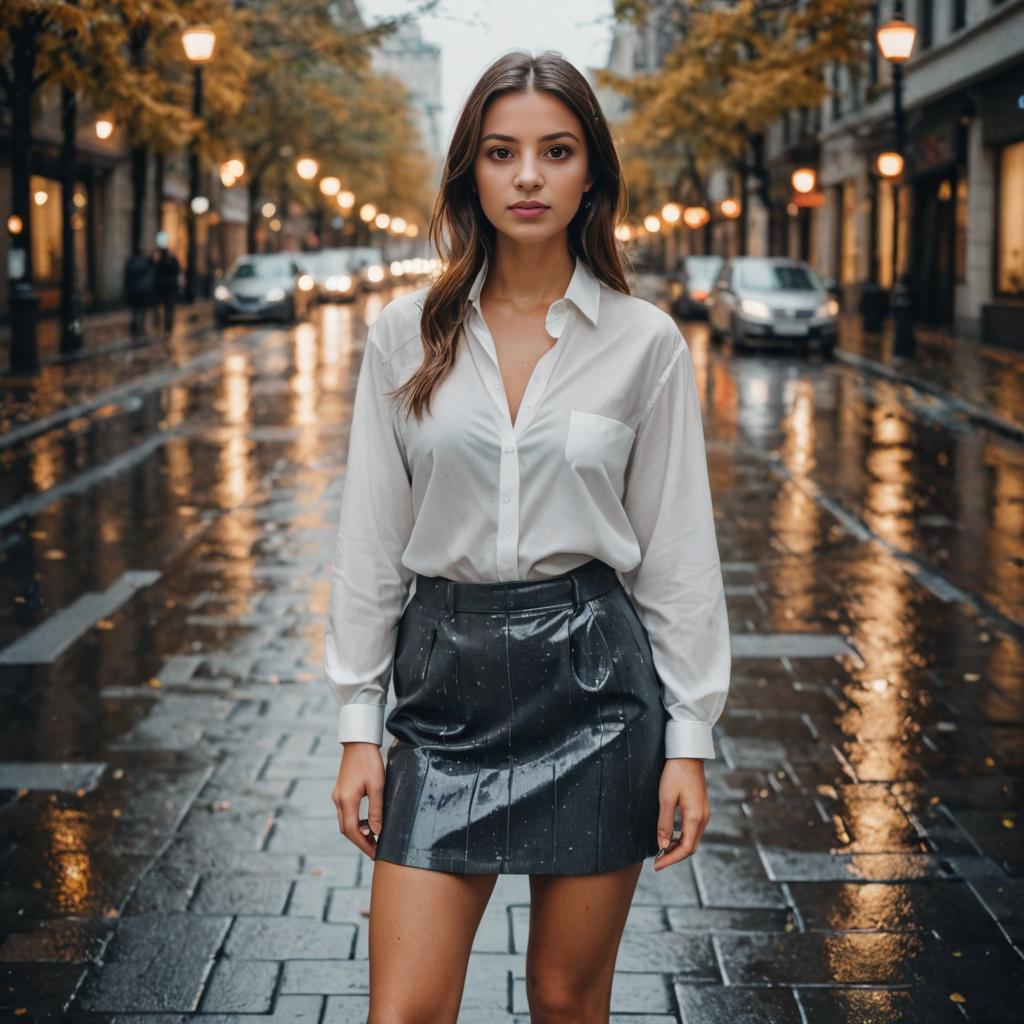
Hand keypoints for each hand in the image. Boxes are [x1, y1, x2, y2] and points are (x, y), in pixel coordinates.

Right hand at [332, 742, 384, 857]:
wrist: (358, 742)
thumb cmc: (369, 761)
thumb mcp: (377, 785)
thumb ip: (376, 810)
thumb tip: (377, 831)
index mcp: (346, 800)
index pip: (352, 831)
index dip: (363, 845)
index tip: (375, 853)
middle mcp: (338, 800)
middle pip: (346, 829)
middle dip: (360, 841)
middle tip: (375, 850)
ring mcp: (338, 795)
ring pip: (345, 822)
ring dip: (358, 832)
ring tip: (374, 837)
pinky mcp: (341, 791)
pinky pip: (346, 812)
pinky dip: (355, 822)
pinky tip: (367, 822)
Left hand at [653, 757, 709, 870]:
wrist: (687, 754)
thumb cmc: (675, 773)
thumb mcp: (666, 798)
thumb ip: (665, 824)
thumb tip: (663, 846)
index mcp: (695, 817)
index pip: (686, 849)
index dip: (671, 860)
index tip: (657, 865)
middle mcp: (703, 818)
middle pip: (691, 847)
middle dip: (674, 856)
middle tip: (657, 862)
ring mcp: (704, 813)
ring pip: (692, 839)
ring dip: (678, 848)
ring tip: (661, 851)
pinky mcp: (701, 808)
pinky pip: (693, 830)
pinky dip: (682, 838)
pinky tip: (670, 836)